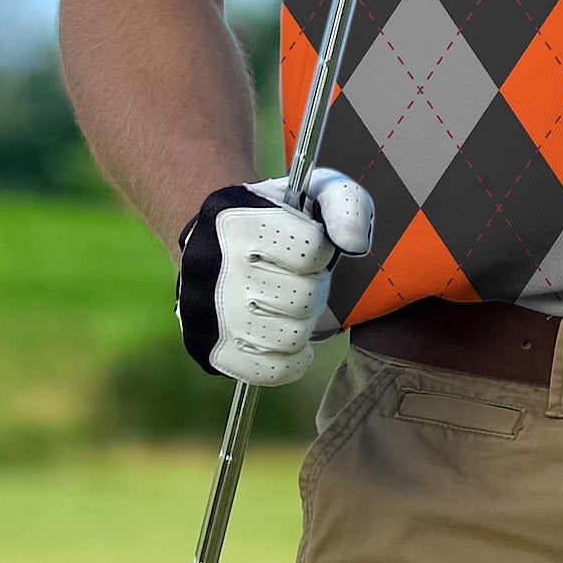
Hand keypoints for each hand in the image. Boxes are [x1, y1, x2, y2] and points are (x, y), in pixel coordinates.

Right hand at [175, 168, 373, 384]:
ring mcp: (207, 315)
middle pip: (303, 298)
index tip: (309, 245)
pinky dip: (290, 359)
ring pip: (290, 337)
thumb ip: (347, 206)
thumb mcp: (316, 190)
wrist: (214, 238)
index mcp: (240, 222)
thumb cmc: (278, 215)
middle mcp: (216, 270)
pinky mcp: (209, 350)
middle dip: (314, 287)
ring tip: (289, 304)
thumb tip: (355, 245)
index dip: (321, 250)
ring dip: (302, 322)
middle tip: (300, 277)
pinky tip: (287, 334)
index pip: (312, 251)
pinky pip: (270, 372)